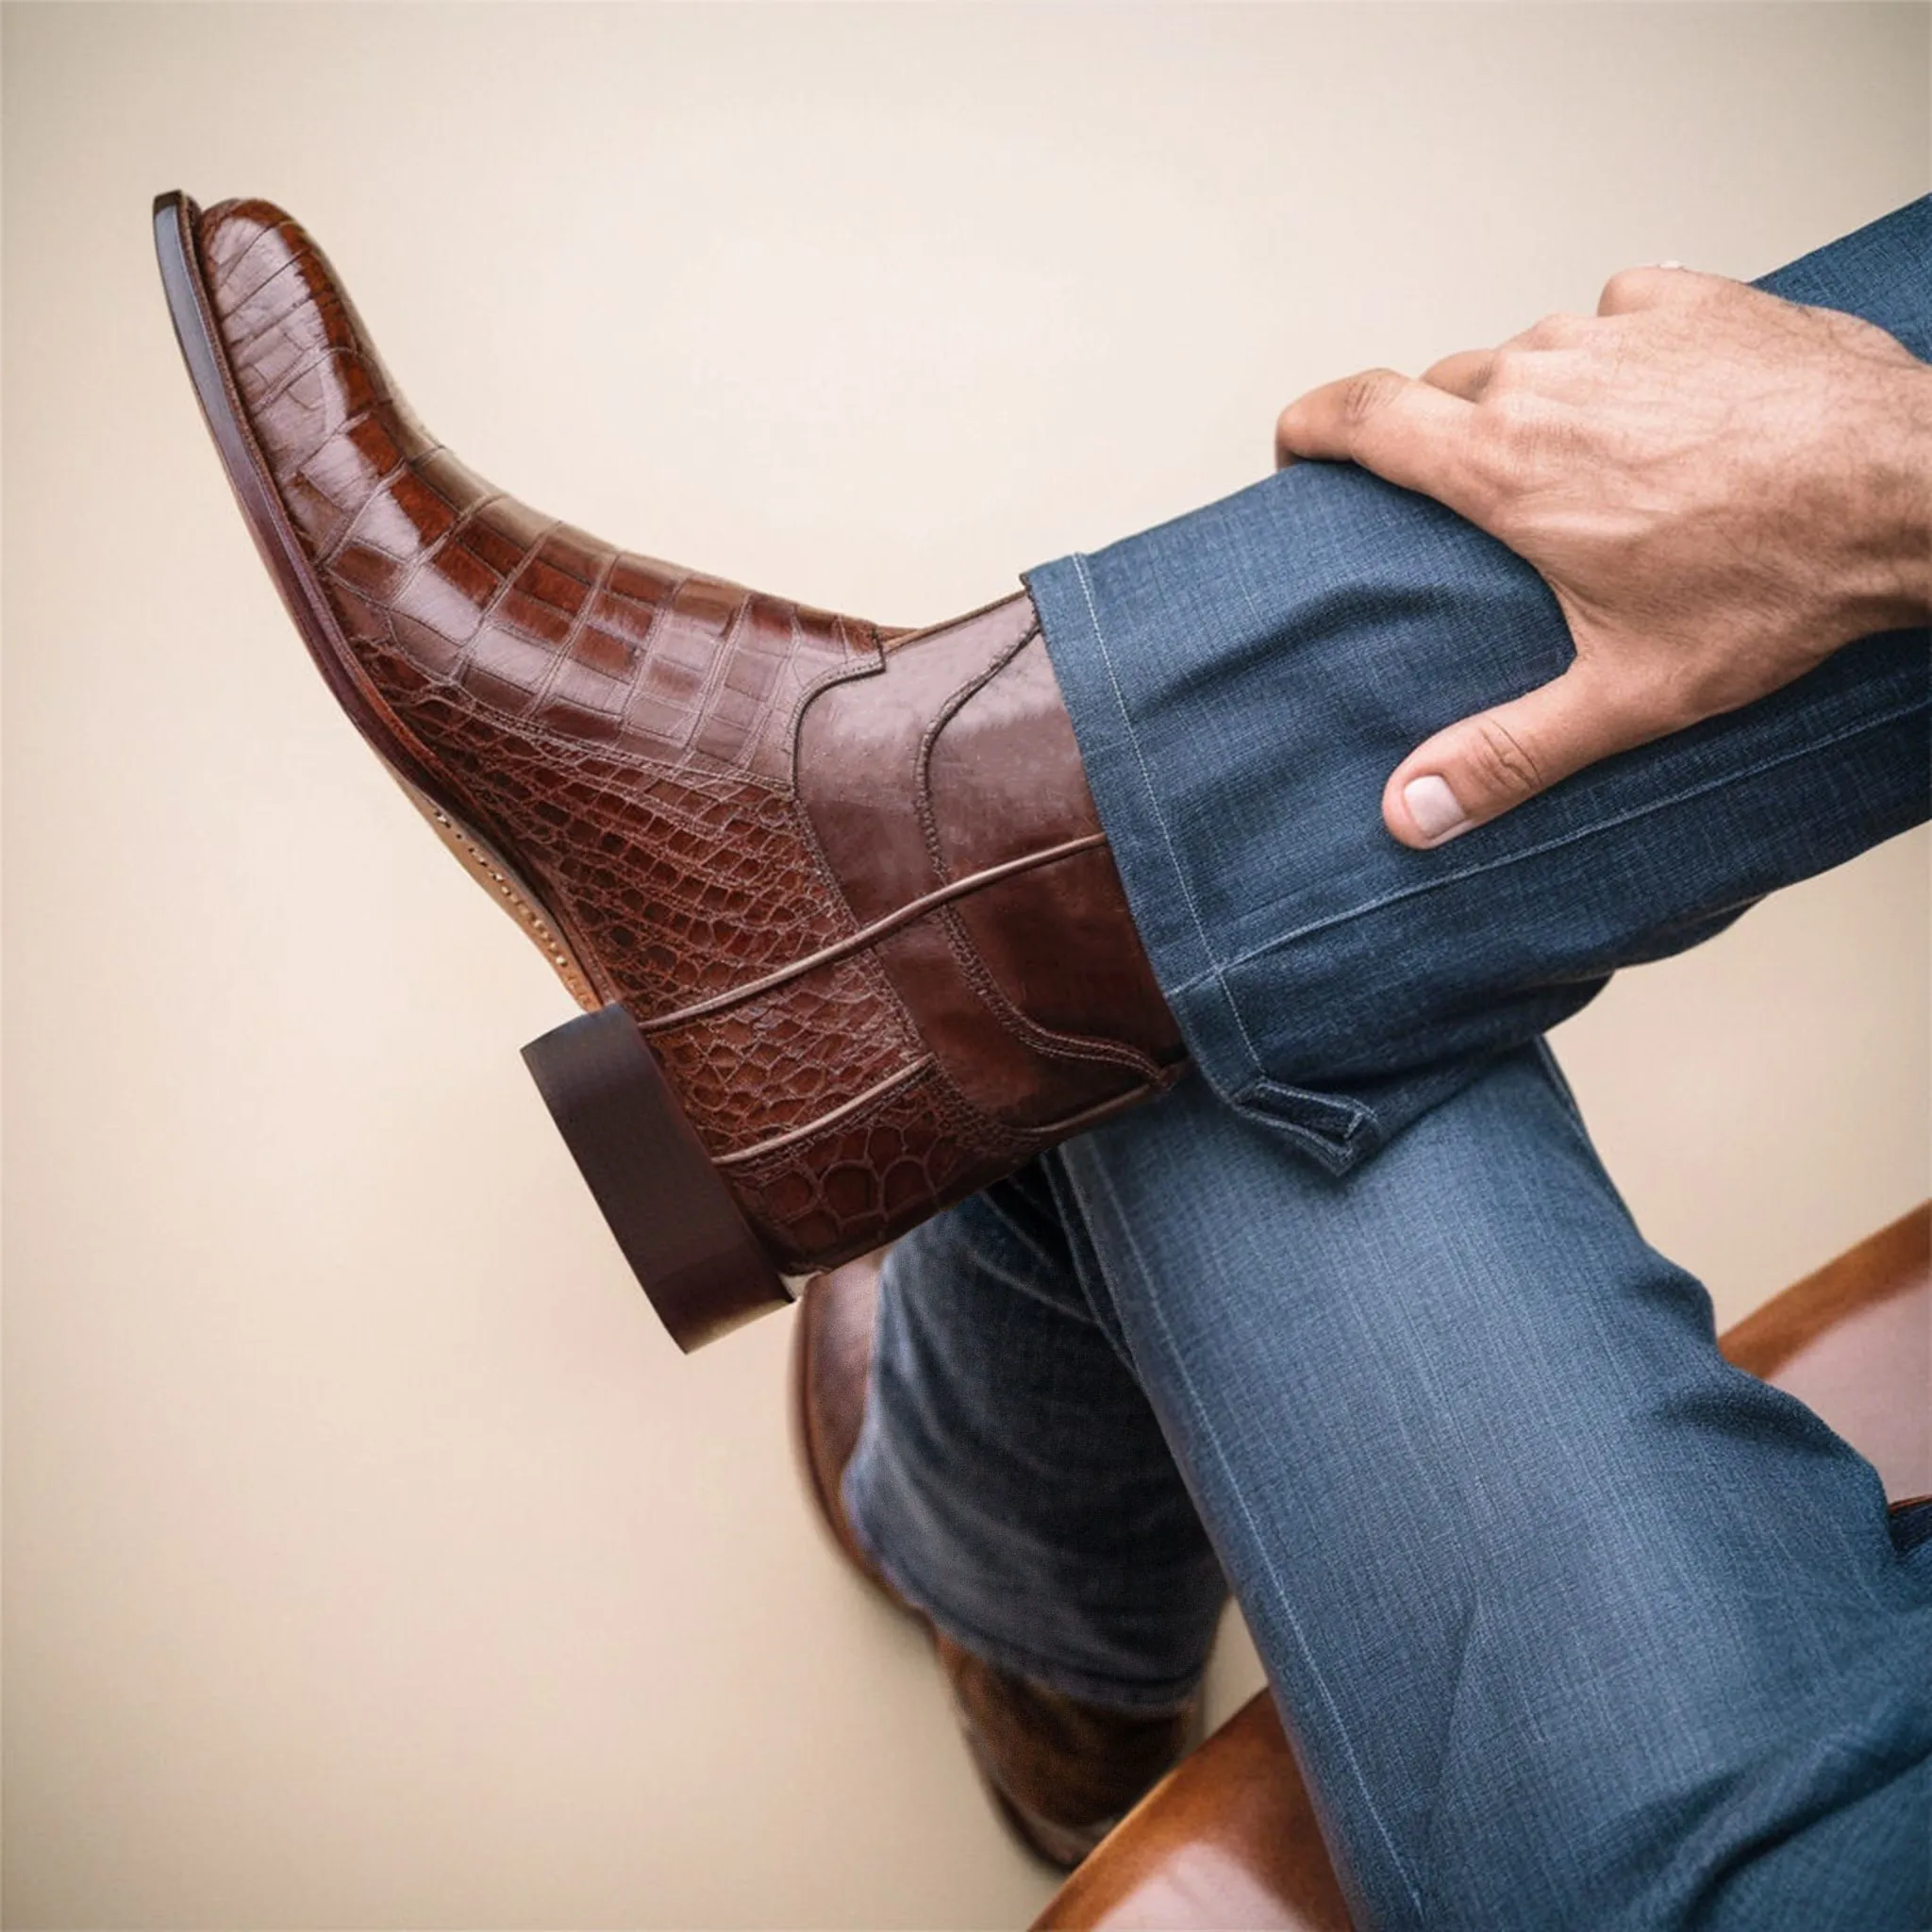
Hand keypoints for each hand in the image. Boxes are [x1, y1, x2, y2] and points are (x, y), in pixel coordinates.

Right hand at [1275, 267, 1931, 847]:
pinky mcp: (1691, 300)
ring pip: (1529, 352)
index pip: (1360, 413)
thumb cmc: (1778, 582)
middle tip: (1477, 504)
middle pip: (1443, 390)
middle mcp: (1544, 377)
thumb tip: (1412, 811)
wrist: (1913, 490)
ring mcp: (1619, 329)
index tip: (1298, 448)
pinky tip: (1658, 407)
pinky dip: (1615, 357)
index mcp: (1502, 464)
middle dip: (1440, 441)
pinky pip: (1615, 318)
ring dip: (1533, 401)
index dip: (1310, 425)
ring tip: (1584, 465)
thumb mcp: (1626, 695)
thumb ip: (1504, 753)